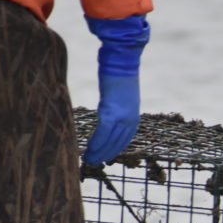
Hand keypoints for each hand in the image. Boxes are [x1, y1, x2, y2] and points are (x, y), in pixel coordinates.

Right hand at [83, 15, 149, 165]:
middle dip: (106, 154)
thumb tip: (107, 112)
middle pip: (118, 143)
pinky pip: (103, 134)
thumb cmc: (118, 73)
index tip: (105, 157)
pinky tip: (89, 151)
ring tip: (89, 160)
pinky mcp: (111, 112)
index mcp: (133, 115)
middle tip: (94, 162)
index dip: (114, 149)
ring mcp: (122, 117)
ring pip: (110, 142)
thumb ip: (115, 106)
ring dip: (99, 153)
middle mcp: (130, 119)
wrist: (122, 59)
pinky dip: (96, 144)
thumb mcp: (119, 94)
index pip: (124, 138)